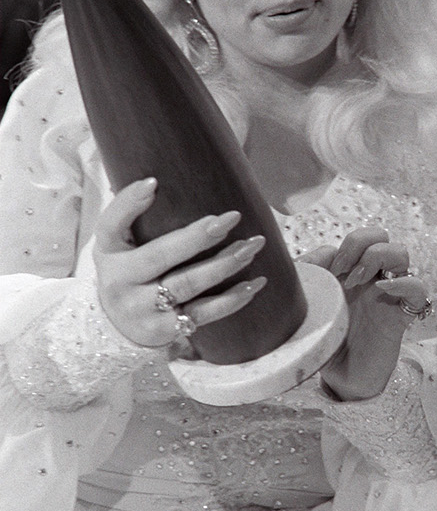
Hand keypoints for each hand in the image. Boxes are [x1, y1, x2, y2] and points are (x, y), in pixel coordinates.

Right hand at [94, 178, 266, 347]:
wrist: (116, 329)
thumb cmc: (127, 274)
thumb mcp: (117, 246)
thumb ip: (130, 215)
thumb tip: (154, 180)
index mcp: (108, 254)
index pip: (110, 225)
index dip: (128, 203)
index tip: (154, 183)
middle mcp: (120, 283)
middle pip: (160, 256)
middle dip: (198, 237)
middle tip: (231, 218)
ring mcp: (143, 310)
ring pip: (188, 284)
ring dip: (224, 264)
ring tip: (251, 246)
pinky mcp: (166, 330)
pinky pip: (204, 313)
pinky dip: (232, 299)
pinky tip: (254, 284)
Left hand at [304, 227, 433, 401]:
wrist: (339, 380)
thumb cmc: (324, 343)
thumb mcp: (307, 308)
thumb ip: (306, 279)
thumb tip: (315, 256)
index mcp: (349, 273)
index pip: (353, 241)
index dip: (338, 247)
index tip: (323, 270)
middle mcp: (371, 279)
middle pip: (380, 236)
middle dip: (360, 243)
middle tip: (341, 269)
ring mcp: (388, 294)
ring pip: (401, 253)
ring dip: (377, 257)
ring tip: (355, 281)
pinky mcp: (402, 315)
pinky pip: (419, 288)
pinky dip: (405, 281)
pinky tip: (383, 288)